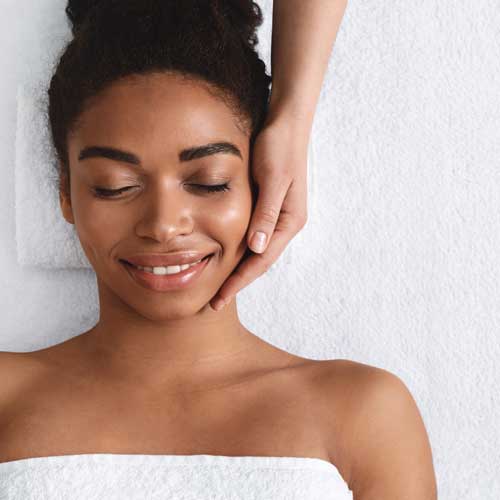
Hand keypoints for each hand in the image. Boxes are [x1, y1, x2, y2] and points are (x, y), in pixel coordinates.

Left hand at [209, 117, 309, 310]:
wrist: (285, 123)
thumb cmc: (279, 148)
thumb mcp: (273, 180)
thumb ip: (267, 214)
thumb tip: (257, 249)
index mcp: (290, 221)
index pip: (262, 260)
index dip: (239, 281)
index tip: (219, 299)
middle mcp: (285, 224)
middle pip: (259, 261)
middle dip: (237, 282)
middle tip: (213, 303)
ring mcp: (277, 217)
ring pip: (255, 252)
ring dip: (237, 270)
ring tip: (216, 287)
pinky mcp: (268, 207)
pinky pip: (252, 237)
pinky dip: (238, 251)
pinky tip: (223, 257)